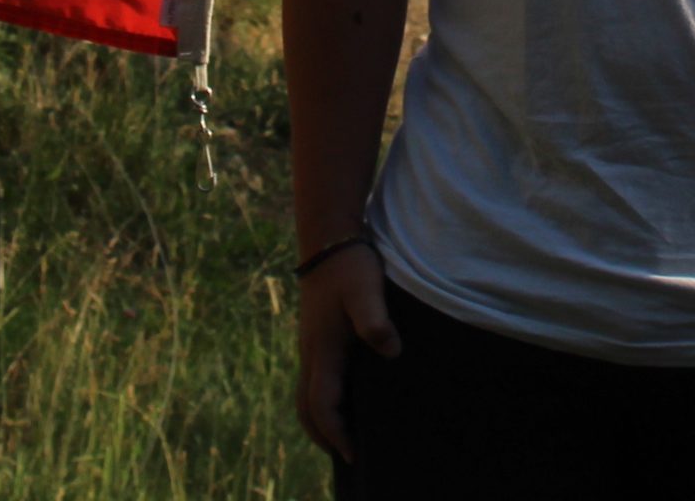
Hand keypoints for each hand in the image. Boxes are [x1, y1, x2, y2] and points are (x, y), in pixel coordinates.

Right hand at [295, 244, 399, 462]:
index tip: (353, 454)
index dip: (336, 433)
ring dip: (319, 419)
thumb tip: (390, 351)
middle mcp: (311, 352)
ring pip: (305, 394)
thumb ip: (376, 322)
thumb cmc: (350, 266)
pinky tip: (343, 398)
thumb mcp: (367, 290)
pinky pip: (311, 380)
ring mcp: (310, 344)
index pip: (322, 404)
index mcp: (323, 349)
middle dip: (323, 435)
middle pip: (305, 408)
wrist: (327, 239)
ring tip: (343, 435)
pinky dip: (321, 401)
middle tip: (347, 456)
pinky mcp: (315, 336)